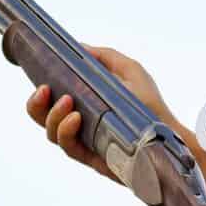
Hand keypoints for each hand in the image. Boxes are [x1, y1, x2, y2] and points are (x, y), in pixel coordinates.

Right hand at [26, 46, 178, 182]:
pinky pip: (70, 149)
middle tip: (45, 91)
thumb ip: (104, 57)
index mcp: (82, 104)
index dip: (38, 94)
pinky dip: (67, 133)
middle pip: (42, 119)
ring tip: (67, 102)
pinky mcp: (93, 158)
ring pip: (52, 135)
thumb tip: (78, 46)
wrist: (170, 135)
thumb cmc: (150, 105)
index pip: (49, 101)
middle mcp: (79, 125)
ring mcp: (85, 143)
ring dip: (53, 117)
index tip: (42, 81)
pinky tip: (76, 119)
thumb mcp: (129, 71)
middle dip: (36, 105)